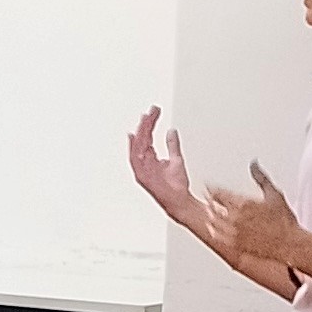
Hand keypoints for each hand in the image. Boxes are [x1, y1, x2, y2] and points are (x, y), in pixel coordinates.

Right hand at [125, 108, 205, 224]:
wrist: (179, 200)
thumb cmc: (176, 185)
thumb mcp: (177, 159)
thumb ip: (172, 145)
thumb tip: (171, 131)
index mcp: (151, 157)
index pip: (149, 136)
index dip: (151, 124)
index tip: (154, 112)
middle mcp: (145, 161)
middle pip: (143, 139)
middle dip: (146, 124)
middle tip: (151, 111)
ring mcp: (143, 168)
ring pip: (138, 146)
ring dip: (141, 132)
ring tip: (145, 119)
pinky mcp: (142, 175)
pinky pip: (134, 160)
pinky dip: (133, 149)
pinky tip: (134, 137)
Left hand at [200, 164, 302, 270]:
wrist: (289, 243)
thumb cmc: (284, 220)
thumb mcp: (274, 194)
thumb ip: (261, 178)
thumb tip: (254, 163)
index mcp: (244, 204)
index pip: (218, 193)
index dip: (210, 188)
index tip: (208, 185)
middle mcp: (236, 218)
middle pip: (212, 206)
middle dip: (209, 200)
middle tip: (207, 196)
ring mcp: (234, 232)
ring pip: (212, 221)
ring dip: (210, 214)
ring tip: (210, 210)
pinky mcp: (235, 244)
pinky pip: (216, 235)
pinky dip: (213, 228)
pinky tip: (215, 226)